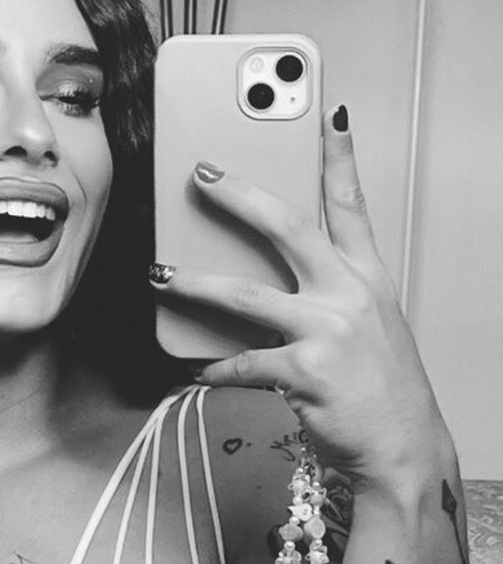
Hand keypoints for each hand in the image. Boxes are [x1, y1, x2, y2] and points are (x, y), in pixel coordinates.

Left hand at [149, 107, 449, 487]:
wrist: (402, 448)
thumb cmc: (380, 389)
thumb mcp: (367, 327)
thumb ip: (326, 294)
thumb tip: (266, 277)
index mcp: (367, 278)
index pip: (352, 205)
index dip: (339, 158)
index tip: (327, 115)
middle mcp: (349, 295)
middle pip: (288, 227)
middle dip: (239, 195)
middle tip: (200, 173)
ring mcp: (327, 331)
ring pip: (245, 294)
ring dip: (194, 281)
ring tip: (160, 273)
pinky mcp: (303, 371)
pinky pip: (241, 363)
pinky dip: (213, 368)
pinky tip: (195, 369)